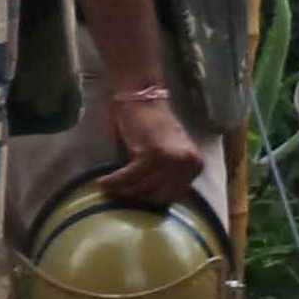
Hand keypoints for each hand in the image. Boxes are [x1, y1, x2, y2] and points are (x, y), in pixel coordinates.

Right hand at [97, 85, 210, 209]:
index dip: (152, 198)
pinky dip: (114, 181)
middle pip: (158, 195)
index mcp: (195, 165)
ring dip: (122, 191)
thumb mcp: (169, 153)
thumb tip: (150, 200)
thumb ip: (166, 175)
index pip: (174, 195)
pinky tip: (102, 183)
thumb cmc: (152, 126)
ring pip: (142, 188)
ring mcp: (171, 160)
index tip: (136, 199)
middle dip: (137, 197)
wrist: (143, 98)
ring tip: (108, 188)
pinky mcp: (151, 155)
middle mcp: (187, 164)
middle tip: (119, 196)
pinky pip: (128, 177)